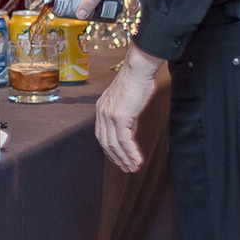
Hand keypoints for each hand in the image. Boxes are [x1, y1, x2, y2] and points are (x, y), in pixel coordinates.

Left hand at [94, 48, 161, 171]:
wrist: (138, 70)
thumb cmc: (136, 83)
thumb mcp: (128, 104)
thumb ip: (126, 120)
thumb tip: (129, 136)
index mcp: (101, 109)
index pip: (102, 136)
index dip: (110, 150)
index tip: (119, 160)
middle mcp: (102, 113)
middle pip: (106, 143)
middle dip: (117, 158)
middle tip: (127, 169)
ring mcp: (109, 115)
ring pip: (115, 144)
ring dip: (125, 158)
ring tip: (133, 168)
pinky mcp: (119, 117)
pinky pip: (124, 140)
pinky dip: (131, 153)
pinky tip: (137, 160)